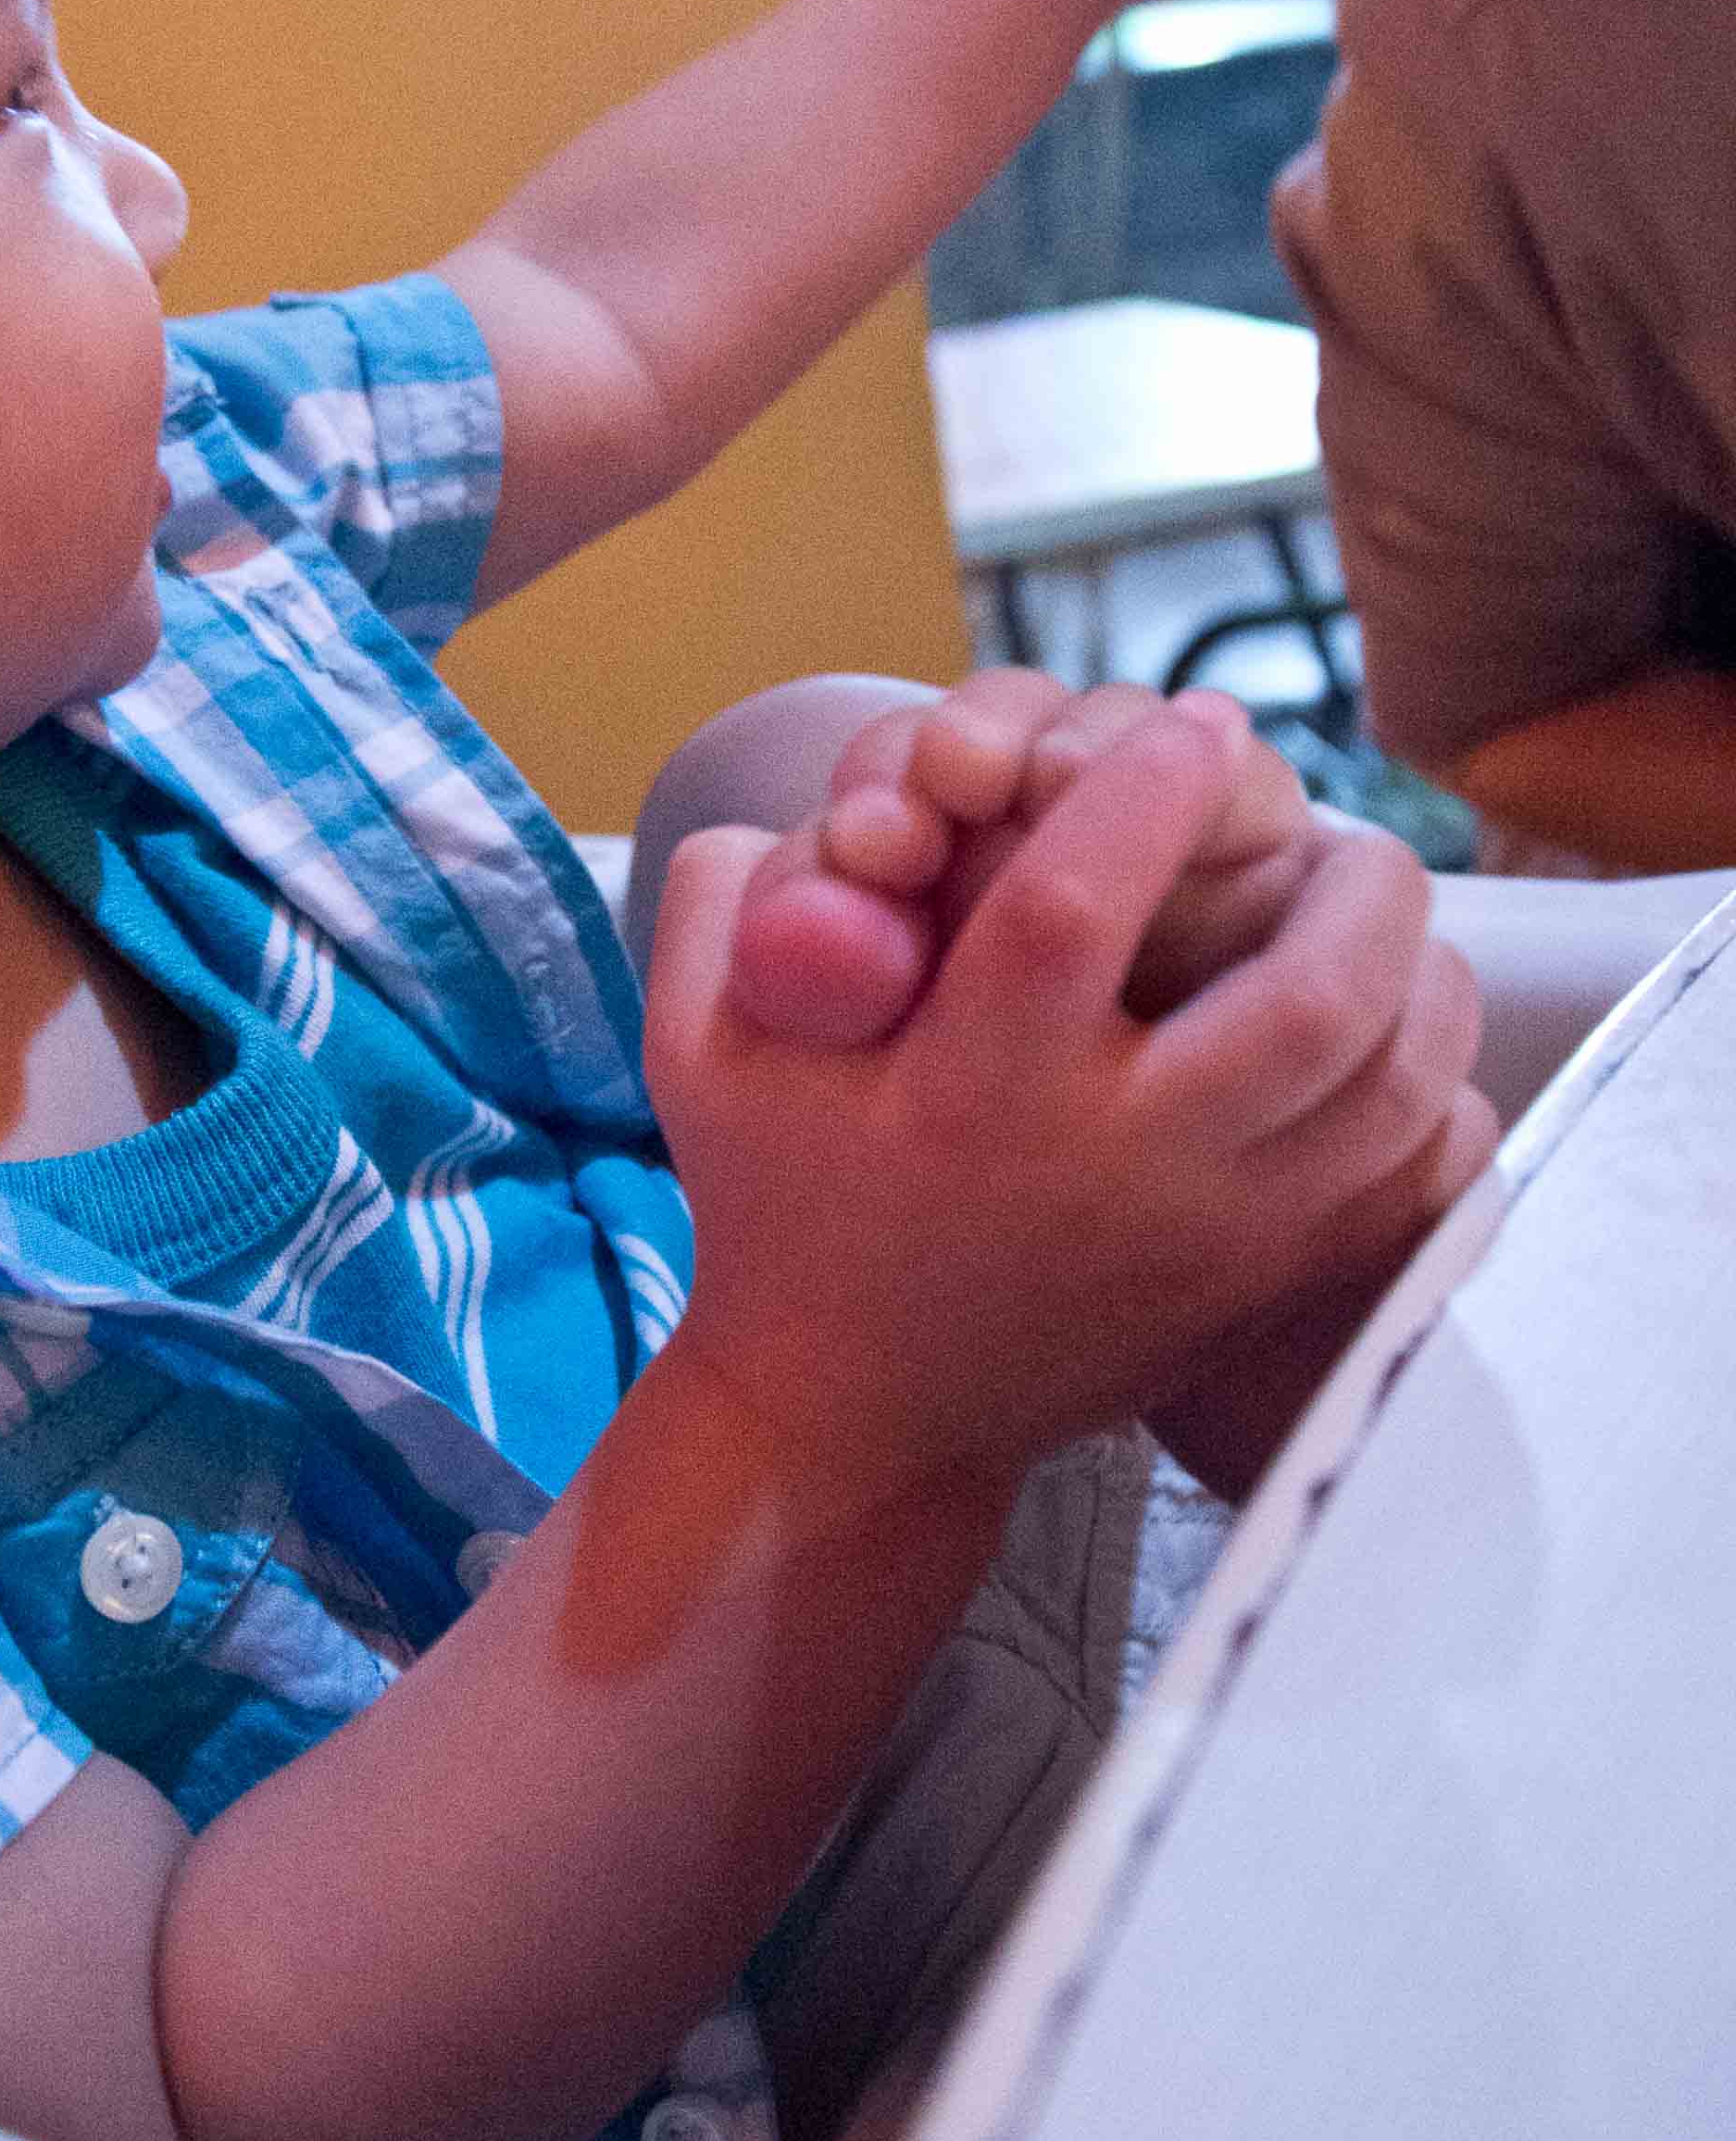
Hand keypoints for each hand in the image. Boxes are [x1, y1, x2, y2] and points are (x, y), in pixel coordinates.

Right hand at [644, 708, 1482, 1511]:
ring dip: (1415, 977)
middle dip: (1352, 885)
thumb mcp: (707, 1053)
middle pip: (1308, 1005)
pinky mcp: (1260, 1293)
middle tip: (1341, 833)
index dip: (1150, 790)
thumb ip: (726, 906)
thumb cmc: (781, 1203)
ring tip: (1377, 919)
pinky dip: (1432, 1091)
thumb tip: (822, 805)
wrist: (854, 1416)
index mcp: (970, 1090)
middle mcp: (1111, 1168)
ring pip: (1391, 1090)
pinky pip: (1408, 1182)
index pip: (1074, 905)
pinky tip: (1390, 1040)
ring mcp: (1208, 1244)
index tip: (1197, 724)